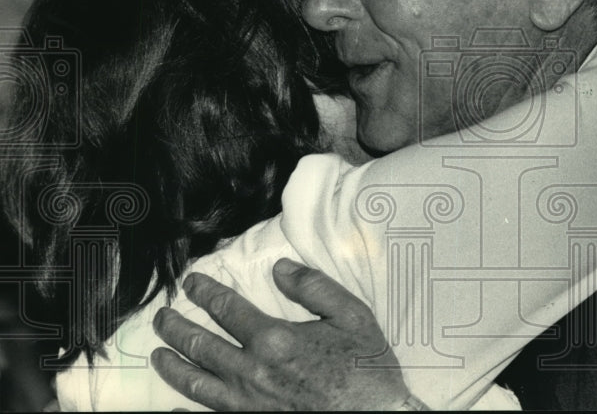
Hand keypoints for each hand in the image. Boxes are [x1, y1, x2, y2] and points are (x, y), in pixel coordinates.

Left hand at [151, 259, 410, 410]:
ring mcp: (248, 404)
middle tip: (162, 317)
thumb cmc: (367, 370)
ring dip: (172, 366)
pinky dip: (187, 408)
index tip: (191, 283)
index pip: (226, 309)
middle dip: (175, 328)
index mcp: (275, 340)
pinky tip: (176, 404)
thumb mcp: (352, 315)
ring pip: (196, 383)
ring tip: (158, 354)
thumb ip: (314, 287)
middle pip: (200, 346)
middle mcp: (252, 372)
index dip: (204, 293)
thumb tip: (281, 267)